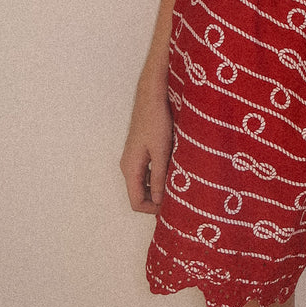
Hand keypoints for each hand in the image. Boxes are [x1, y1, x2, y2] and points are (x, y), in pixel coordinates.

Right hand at [120, 90, 172, 214]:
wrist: (151, 97)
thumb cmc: (156, 121)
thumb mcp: (161, 152)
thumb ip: (159, 177)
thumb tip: (158, 200)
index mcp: (130, 168)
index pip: (136, 202)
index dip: (152, 209)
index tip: (171, 207)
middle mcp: (128, 166)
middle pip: (138, 194)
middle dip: (155, 200)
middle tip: (177, 199)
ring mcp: (133, 158)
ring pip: (143, 183)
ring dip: (158, 188)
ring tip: (177, 186)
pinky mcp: (140, 151)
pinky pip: (147, 172)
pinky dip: (158, 177)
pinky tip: (173, 171)